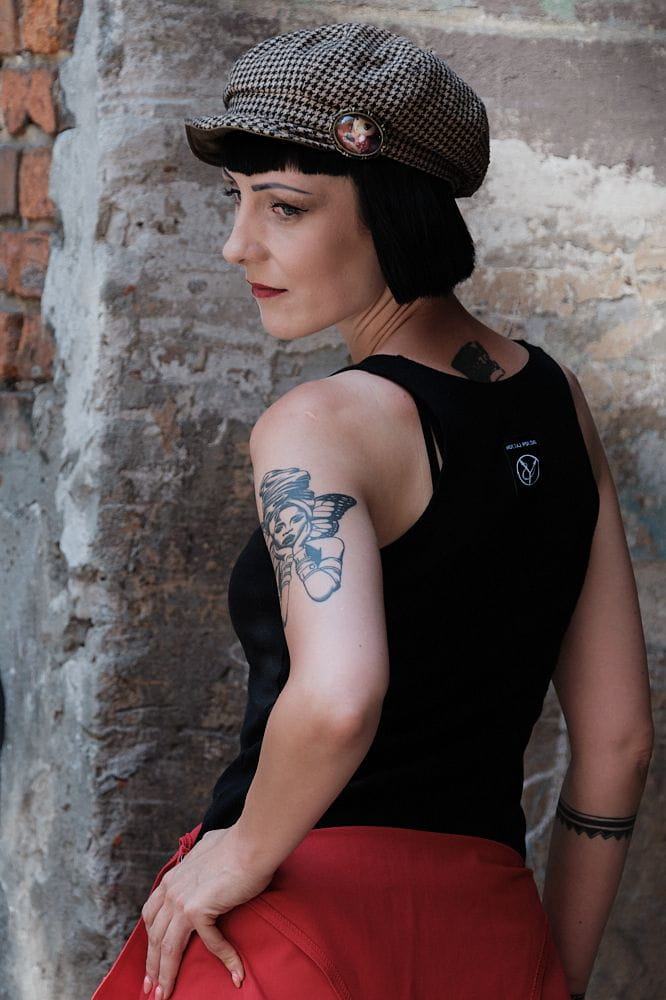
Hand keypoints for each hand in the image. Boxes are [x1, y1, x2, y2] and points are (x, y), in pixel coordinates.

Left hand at [141, 826, 271, 998]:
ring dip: (166, 975)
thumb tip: (206, 856)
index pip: (151, 916)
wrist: (252, 843)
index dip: (150, 940)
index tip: (150, 960)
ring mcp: (182, 901)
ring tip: (165, 995)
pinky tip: (235, 971)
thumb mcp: (207, 851)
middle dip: (151, 966)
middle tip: (150, 989)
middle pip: (154, 936)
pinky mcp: (199, 910)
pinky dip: (225, 958)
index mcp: (172, 878)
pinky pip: (210, 943)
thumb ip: (200, 862)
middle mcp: (171, 890)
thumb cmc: (238, 844)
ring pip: (168, 948)